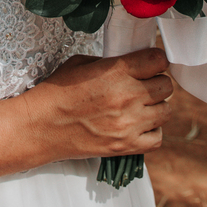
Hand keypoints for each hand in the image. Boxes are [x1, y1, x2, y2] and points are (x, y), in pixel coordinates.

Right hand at [24, 48, 172, 160]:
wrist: (40, 126)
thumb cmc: (56, 92)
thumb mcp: (81, 63)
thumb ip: (112, 63)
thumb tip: (133, 64)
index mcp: (116, 71)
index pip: (158, 60)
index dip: (155, 60)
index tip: (149, 64)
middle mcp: (128, 96)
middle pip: (166, 85)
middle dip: (156, 82)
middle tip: (142, 84)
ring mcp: (129, 124)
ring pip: (166, 111)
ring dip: (156, 106)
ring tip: (140, 106)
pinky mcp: (126, 146)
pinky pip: (158, 137)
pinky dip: (152, 130)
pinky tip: (138, 125)